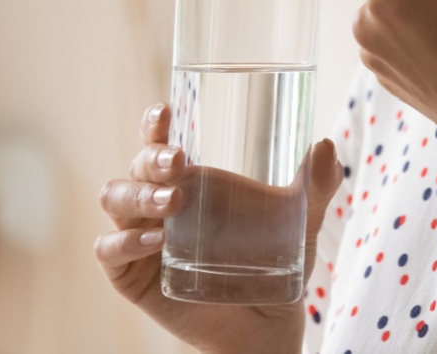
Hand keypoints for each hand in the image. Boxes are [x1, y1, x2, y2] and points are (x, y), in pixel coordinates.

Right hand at [94, 102, 344, 351]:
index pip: (160, 142)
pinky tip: (154, 241)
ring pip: (115, 199)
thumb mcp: (300, 222)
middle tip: (180, 162)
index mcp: (190, 180)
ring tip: (171, 203)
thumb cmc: (275, 265)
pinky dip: (125, 242)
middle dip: (151, 158)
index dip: (154, 123)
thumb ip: (316, 186)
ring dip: (137, 195)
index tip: (166, 111)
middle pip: (137, 166)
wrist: (267, 326)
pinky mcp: (132, 276)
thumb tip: (326, 145)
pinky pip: (110, 251)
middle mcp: (158, 202)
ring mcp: (141, 237)